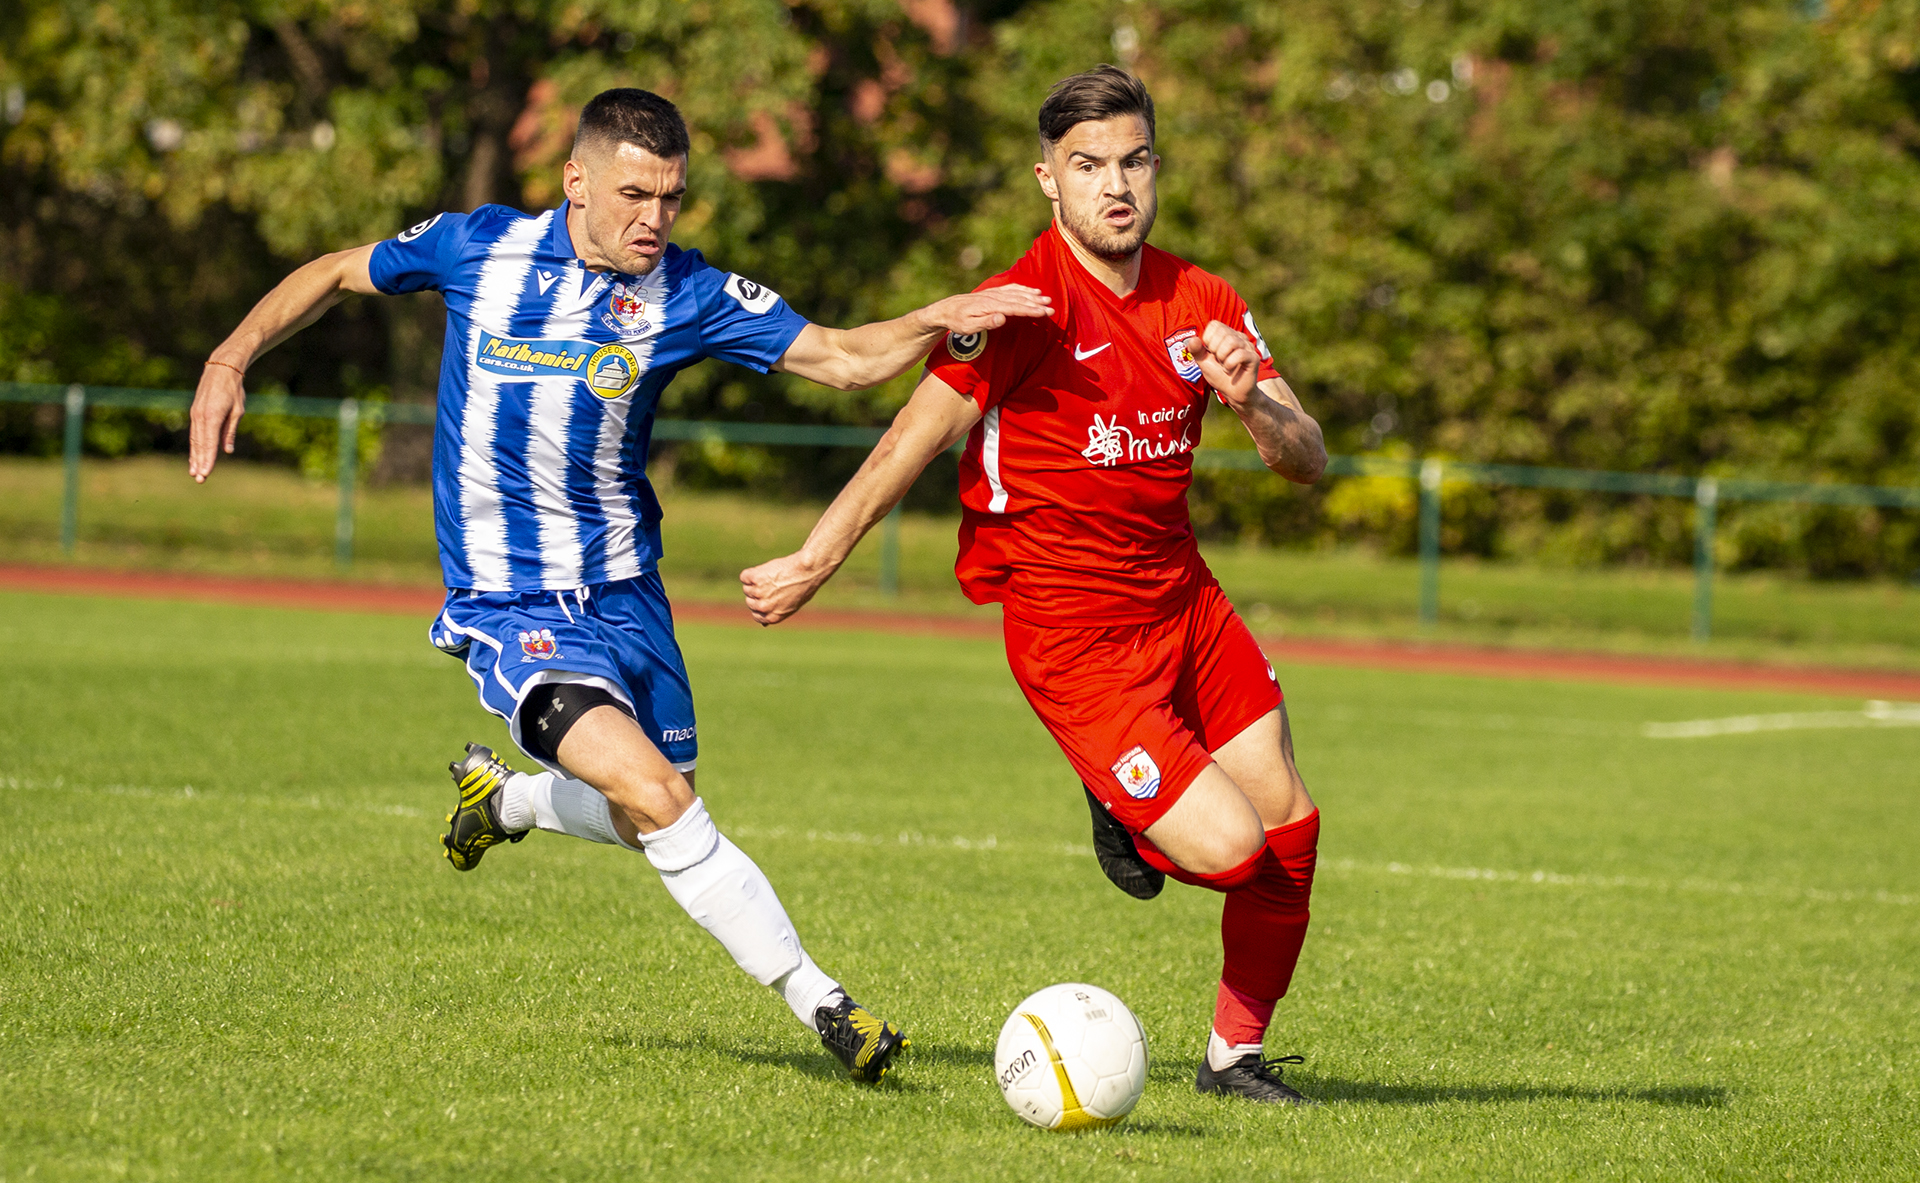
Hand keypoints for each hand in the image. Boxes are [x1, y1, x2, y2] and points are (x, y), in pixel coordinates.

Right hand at [188, 361, 247, 481]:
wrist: (221, 370)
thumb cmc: (234, 390)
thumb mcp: (237, 411)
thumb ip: (230, 431)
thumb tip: (226, 451)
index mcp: (212, 416)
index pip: (209, 442)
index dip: (208, 459)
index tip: (206, 473)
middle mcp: (200, 416)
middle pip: (199, 444)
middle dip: (200, 462)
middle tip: (200, 480)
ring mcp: (195, 415)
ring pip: (195, 440)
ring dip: (195, 457)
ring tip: (195, 473)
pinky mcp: (195, 413)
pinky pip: (194, 433)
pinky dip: (194, 446)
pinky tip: (195, 457)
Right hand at [740, 551, 833, 625]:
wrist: (807, 570)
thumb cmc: (803, 586)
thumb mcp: (792, 606)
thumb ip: (777, 613)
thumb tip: (764, 623)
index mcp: (773, 617)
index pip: (756, 615)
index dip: (761, 605)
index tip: (768, 596)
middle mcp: (764, 607)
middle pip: (749, 601)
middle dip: (758, 593)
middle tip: (774, 584)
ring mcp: (758, 592)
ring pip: (747, 588)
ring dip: (756, 581)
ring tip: (773, 577)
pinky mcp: (755, 578)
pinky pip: (744, 577)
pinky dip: (751, 573)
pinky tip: (765, 570)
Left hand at [922, 284, 1052, 335]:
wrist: (944, 309)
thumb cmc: (956, 322)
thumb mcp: (968, 327)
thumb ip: (986, 322)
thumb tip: (1003, 318)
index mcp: (989, 305)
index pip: (1015, 307)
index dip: (1031, 310)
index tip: (1045, 312)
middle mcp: (993, 297)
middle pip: (1018, 299)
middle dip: (1036, 303)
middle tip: (1052, 308)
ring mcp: (992, 293)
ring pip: (1016, 292)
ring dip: (1032, 295)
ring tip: (1046, 298)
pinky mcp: (991, 292)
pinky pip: (1010, 288)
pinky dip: (1022, 289)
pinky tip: (1031, 291)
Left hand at [1190, 320, 1259, 409]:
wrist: (1233, 393)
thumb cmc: (1219, 375)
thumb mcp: (1204, 362)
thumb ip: (1197, 350)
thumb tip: (1192, 339)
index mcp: (1226, 334)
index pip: (1214, 325)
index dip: (1208, 339)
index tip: (1211, 353)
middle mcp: (1238, 337)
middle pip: (1223, 332)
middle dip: (1215, 350)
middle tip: (1219, 361)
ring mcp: (1247, 346)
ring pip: (1231, 341)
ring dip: (1222, 358)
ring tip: (1224, 366)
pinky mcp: (1253, 357)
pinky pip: (1239, 354)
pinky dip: (1230, 365)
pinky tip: (1230, 370)